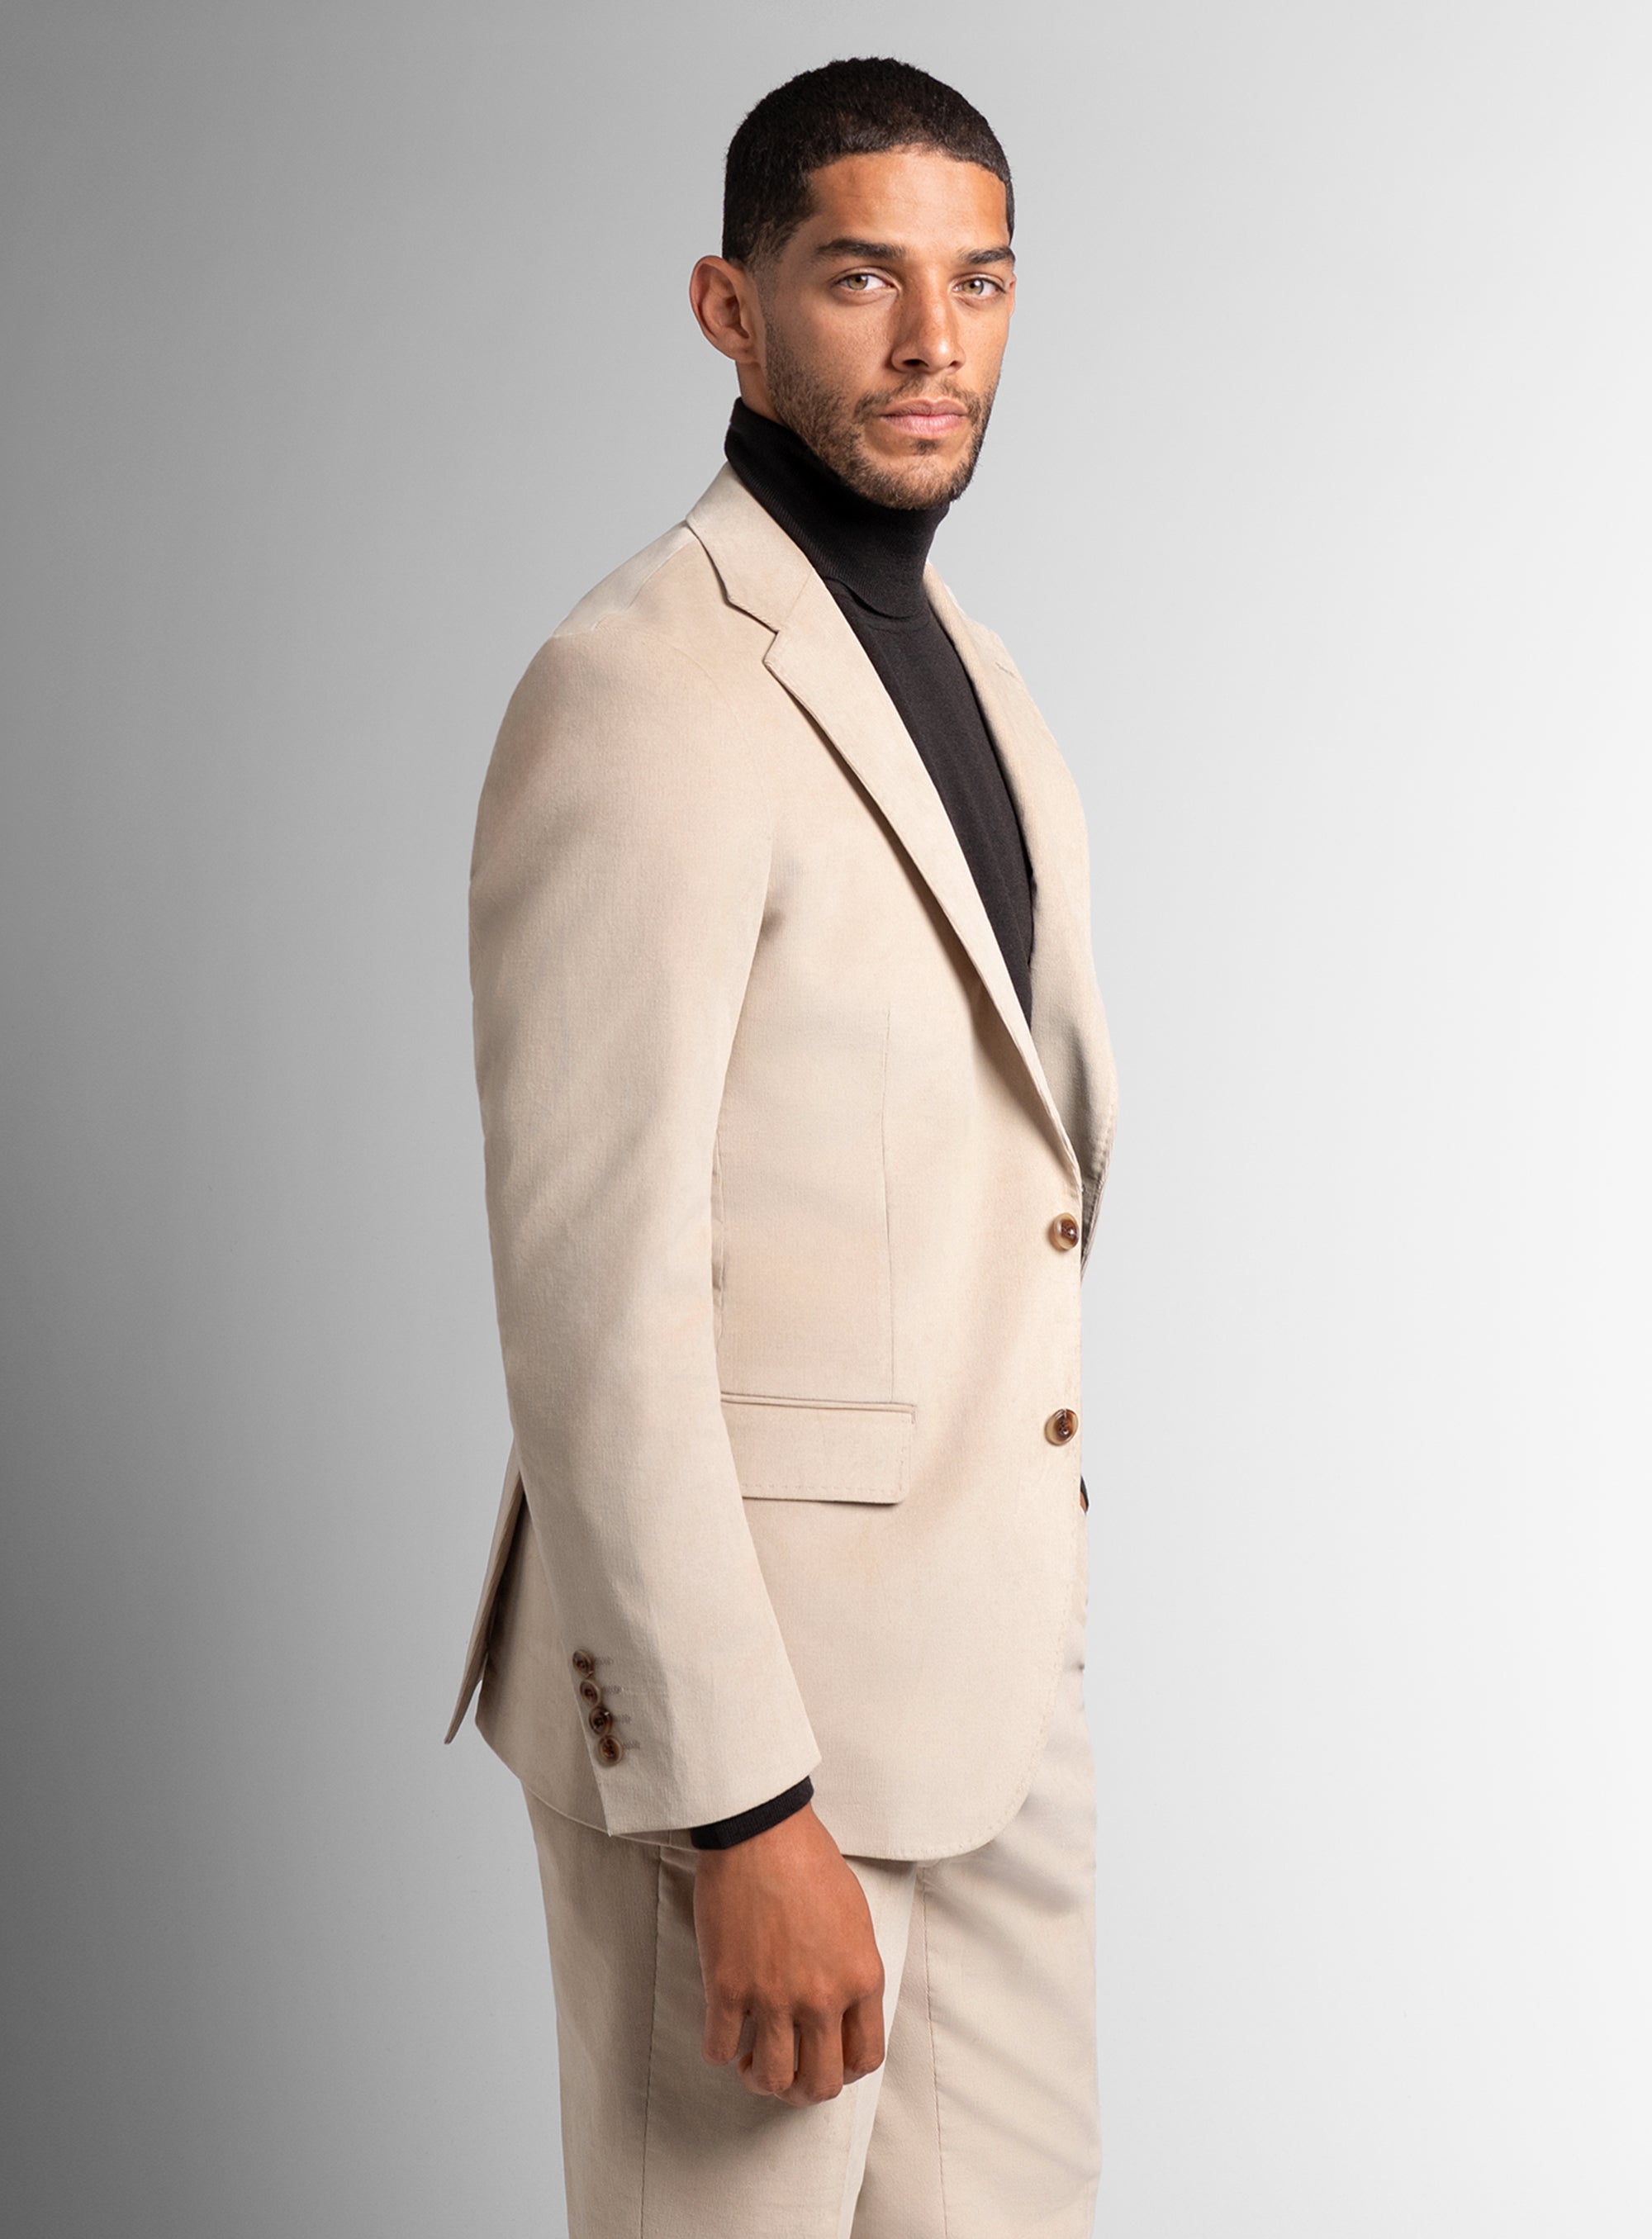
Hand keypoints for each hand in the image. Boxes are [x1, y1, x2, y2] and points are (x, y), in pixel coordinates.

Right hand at [693, 1802, 886, 2105]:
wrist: (761, 1832)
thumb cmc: (809, 1861)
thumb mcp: (856, 1918)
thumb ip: (853, 1970)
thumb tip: (842, 2010)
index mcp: (861, 1978)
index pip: (866, 2057)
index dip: (845, 2072)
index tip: (827, 2063)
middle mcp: (823, 1998)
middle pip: (820, 2083)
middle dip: (803, 2091)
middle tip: (788, 2075)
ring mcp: (775, 1997)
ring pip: (772, 2080)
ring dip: (761, 2080)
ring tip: (752, 2063)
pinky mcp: (730, 1988)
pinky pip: (720, 2049)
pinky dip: (720, 2051)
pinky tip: (723, 2032)